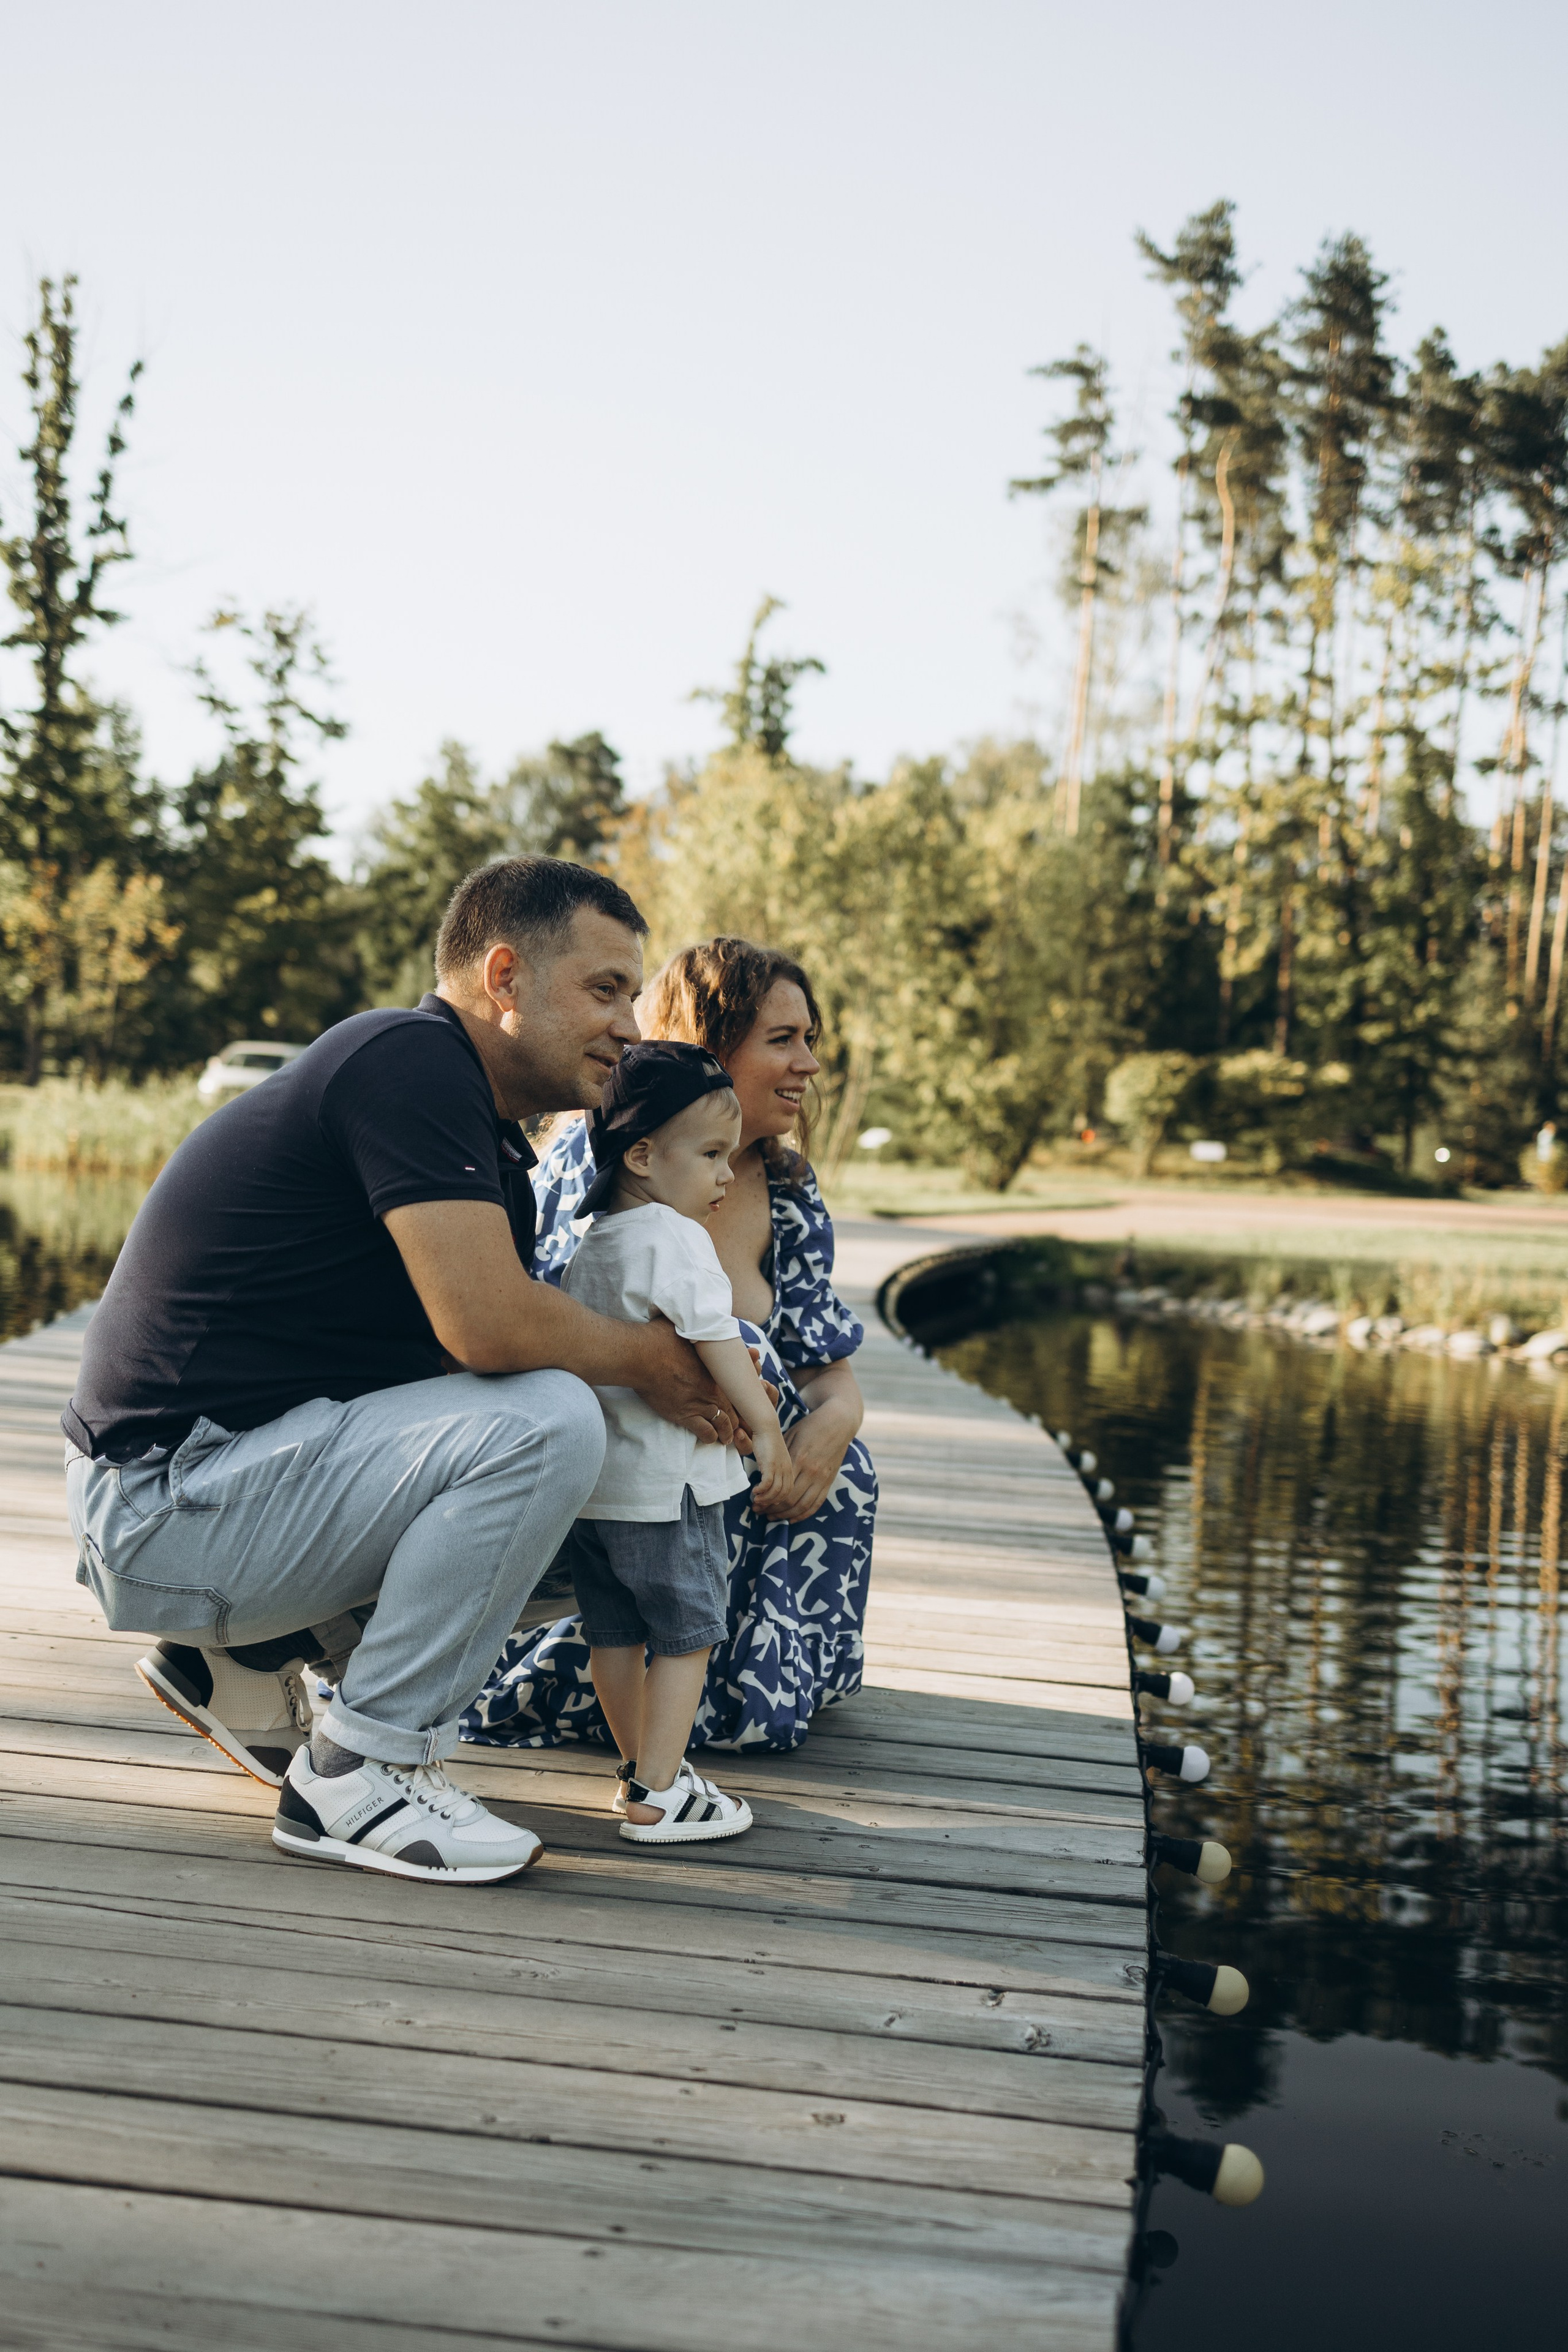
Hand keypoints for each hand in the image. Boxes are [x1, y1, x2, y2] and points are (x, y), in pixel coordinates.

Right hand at [631, 1319, 738, 1445]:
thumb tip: (697, 1312)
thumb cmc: (661, 1338)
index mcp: (718, 1368)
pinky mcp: (685, 1416)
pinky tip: (711, 1438)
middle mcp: (714, 1388)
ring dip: (728, 1431)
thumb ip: (696, 1324)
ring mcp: (701, 1404)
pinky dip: (711, 1437)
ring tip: (729, 1436)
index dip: (747, 1392)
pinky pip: (705, 1433)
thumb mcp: (684, 1326)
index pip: (741, 1384)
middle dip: (740, 1416)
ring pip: (724, 1424)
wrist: (641, 1357)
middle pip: (736, 1407)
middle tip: (741, 1422)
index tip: (746, 1397)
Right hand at [746, 1422, 794, 1513]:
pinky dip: (761, 1490)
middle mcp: (786, 1470)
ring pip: (775, 1491)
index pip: (788, 1490)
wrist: (767, 1427)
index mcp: (789, 1468)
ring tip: (755, 1499)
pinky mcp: (770, 1465)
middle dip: (771, 1502)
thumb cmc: (768, 1440)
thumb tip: (766, 1479)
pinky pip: (767, 1484)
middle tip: (759, 1504)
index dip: (778, 1499)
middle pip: (783, 1494)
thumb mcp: (773, 1457)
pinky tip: (754, 1491)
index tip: (767, 1502)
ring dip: (765, 1498)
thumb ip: (772, 1468)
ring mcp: (779, 1468)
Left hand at [749, 1401, 855, 1521]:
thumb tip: (764, 1470)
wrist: (839, 1423)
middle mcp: (811, 1471)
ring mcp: (822, 1478)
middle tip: (759, 1511)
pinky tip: (791, 1519)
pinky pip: (816, 1504)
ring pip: (802, 1506)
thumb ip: (781, 1454)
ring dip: (785, 1515)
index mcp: (798, 1458)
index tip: (755, 1501)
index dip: (765, 1498)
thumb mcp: (792, 1435)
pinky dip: (803, 1514)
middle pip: (789, 1500)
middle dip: (771, 1509)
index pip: (779, 1487)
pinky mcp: (829, 1481)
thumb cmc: (811, 1426)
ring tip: (771, 1517)